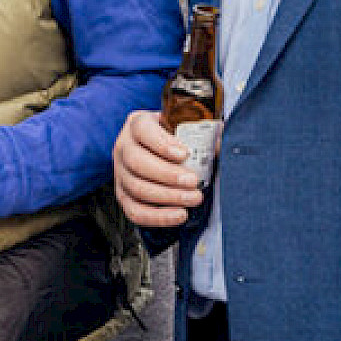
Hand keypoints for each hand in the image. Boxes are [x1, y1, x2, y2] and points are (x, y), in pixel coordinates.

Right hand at [113, 110, 202, 227]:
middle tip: (193, 181)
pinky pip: (134, 210)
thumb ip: (202, 134)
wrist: (160, 151)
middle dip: (167, 174)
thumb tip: (221, 146)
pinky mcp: (122, 195)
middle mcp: (123, 147)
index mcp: (138, 124)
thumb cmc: (175, 138)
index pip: (143, 129)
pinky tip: (179, 215)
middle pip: (137, 161)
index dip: (162, 143)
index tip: (185, 154)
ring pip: (136, 187)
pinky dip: (157, 217)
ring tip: (193, 198)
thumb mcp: (184, 127)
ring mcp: (120, 172)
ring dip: (167, 197)